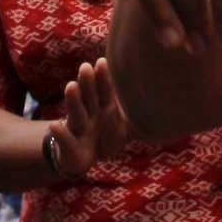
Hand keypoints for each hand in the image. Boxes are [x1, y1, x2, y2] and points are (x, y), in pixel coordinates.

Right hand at [42, 59, 130, 183]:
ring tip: (71, 86)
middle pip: (89, 98)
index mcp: (103, 109)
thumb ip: (138, 116)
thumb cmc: (105, 138)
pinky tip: (54, 126)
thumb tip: (167, 105)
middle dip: (88, 83)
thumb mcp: (124, 128)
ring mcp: (78, 129)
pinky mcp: (69, 146)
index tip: (103, 62)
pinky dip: (60, 134)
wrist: (83, 159)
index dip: (104, 79)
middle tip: (86, 67)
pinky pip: (65, 139)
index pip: (105, 92)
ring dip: (73, 100)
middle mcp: (89, 115)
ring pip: (76, 114)